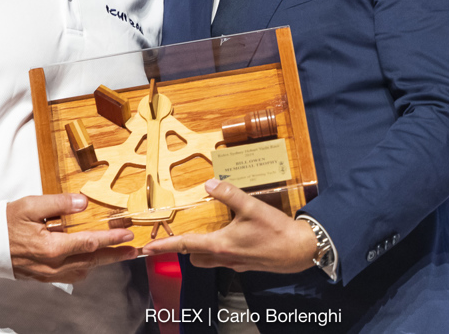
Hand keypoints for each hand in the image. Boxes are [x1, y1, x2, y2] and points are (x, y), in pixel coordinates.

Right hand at [7, 193, 136, 282]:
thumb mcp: (31, 205)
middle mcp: (52, 265)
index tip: (127, 234)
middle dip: (115, 255)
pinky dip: (84, 267)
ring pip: (82, 270)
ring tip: (116, 254)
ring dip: (100, 262)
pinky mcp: (42, 277)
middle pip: (92, 261)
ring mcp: (47, 274)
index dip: (111, 239)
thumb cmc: (5, 222)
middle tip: (133, 250)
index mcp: (51, 247)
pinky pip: (69, 275)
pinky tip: (89, 260)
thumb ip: (59, 204)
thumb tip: (83, 202)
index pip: (89, 243)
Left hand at [142, 179, 317, 273]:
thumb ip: (229, 194)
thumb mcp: (252, 207)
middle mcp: (224, 257)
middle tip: (176, 238)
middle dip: (184, 249)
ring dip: (202, 251)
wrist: (299, 251)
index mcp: (220, 244)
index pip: (186, 245)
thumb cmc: (276, 231)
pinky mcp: (246, 265)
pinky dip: (220, 251)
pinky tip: (231, 238)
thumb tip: (210, 183)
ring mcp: (236, 264)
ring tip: (202, 236)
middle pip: (195, 257)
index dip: (165, 245)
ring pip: (209, 261)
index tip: (149, 249)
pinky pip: (226, 260)